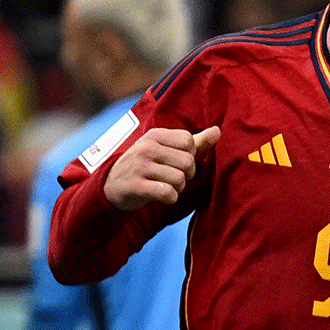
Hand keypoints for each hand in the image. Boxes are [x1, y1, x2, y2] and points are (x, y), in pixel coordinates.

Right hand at [103, 125, 220, 210]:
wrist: (111, 186)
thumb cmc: (145, 165)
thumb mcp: (165, 149)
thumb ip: (194, 142)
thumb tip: (218, 131)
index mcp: (155, 135)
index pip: (188, 141)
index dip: (189, 155)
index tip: (176, 161)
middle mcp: (147, 148)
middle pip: (187, 162)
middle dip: (186, 174)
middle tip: (173, 177)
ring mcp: (140, 167)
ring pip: (179, 179)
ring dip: (178, 188)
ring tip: (167, 186)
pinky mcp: (136, 187)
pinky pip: (168, 193)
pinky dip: (170, 198)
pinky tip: (162, 196)